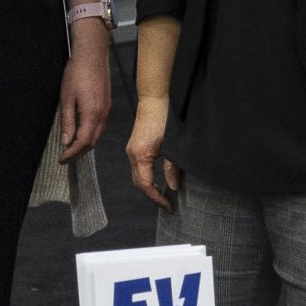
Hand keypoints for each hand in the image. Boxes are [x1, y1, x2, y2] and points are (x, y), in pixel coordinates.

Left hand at [56, 22, 112, 161]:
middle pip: (92, 142)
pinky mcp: (107, 104)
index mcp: (92, 115)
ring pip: (97, 135)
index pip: (83, 143)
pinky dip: (91, 134)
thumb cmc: (78, 73)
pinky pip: (100, 126)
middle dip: (79, 153)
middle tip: (65, 158)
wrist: (92, 55)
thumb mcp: (66, 99)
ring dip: (85, 144)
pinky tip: (82, 133)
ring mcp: (107, 110)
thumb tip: (66, 142)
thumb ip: (67, 122)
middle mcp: (103, 115)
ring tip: (71, 148)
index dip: (72, 154)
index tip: (62, 159)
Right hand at [126, 94, 180, 210]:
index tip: (169, 207)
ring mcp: (132, 150)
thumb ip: (171, 168)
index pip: (146, 186)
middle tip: (168, 205)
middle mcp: (132, 155)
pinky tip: (159, 179)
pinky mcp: (135, 146)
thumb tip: (172, 186)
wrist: (155, 98)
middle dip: (152, 196)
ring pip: (138, 176)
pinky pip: (139, 168)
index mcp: (140, 156)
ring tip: (164, 195)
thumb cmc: (164, 117)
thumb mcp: (172, 145)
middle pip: (139, 184)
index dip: (157, 199)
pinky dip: (148, 177)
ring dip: (150, 187)